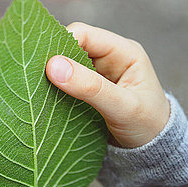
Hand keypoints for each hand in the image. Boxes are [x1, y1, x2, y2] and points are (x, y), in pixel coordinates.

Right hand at [46, 22, 169, 147]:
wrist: (153, 152)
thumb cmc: (147, 126)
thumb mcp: (122, 108)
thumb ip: (91, 87)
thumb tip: (53, 66)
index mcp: (124, 51)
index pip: (84, 34)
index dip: (60, 44)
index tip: (42, 66)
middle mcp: (110, 57)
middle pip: (71, 46)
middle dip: (53, 60)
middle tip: (34, 78)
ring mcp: (99, 72)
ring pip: (66, 64)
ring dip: (52, 76)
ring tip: (38, 90)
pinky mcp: (89, 88)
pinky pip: (66, 81)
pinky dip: (55, 88)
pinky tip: (46, 98)